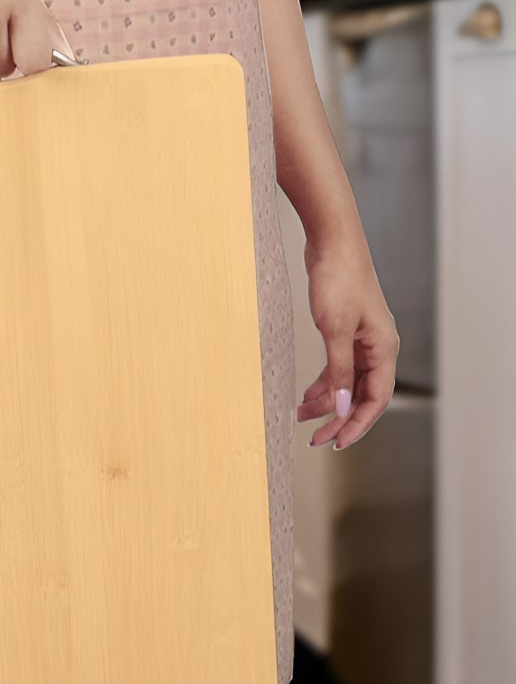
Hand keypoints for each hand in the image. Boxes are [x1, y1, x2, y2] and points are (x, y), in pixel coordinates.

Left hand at [297, 229, 398, 449]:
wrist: (332, 241)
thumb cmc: (338, 279)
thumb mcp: (334, 330)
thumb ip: (338, 370)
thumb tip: (339, 407)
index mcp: (383, 349)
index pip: (375, 400)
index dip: (356, 425)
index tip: (335, 443)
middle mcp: (377, 347)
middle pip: (361, 395)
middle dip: (337, 418)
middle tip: (314, 438)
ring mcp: (362, 338)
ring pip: (347, 382)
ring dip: (326, 401)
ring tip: (301, 416)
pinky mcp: (346, 329)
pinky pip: (338, 366)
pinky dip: (323, 381)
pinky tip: (306, 392)